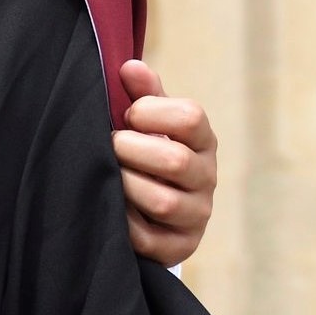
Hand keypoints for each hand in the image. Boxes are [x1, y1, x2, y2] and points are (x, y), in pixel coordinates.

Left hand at [111, 60, 216, 265]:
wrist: (151, 207)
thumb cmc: (147, 150)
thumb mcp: (148, 120)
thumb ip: (142, 93)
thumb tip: (129, 67)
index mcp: (202, 140)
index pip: (191, 118)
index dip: (151, 112)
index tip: (128, 114)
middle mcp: (206, 178)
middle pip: (176, 162)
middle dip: (131, 150)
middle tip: (110, 145)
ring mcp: (196, 215)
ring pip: (163, 203)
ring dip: (126, 185)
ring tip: (108, 174)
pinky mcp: (179, 247)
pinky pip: (149, 239)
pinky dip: (123, 222)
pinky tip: (110, 205)